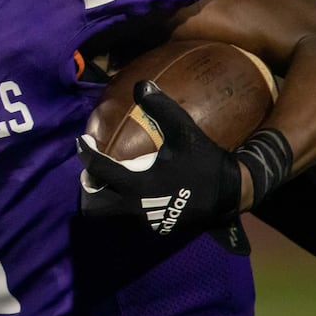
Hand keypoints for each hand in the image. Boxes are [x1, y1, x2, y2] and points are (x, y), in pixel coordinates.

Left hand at [76, 80, 242, 240]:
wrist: (232, 193)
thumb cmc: (204, 161)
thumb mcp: (184, 132)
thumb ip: (160, 108)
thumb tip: (141, 85)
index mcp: (139, 186)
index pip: (99, 170)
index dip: (86, 153)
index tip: (82, 142)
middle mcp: (137, 209)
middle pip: (93, 206)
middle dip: (89, 189)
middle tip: (95, 169)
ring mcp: (145, 224)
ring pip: (109, 216)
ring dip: (104, 199)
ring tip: (110, 179)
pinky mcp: (155, 231)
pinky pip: (127, 222)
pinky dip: (122, 207)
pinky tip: (131, 191)